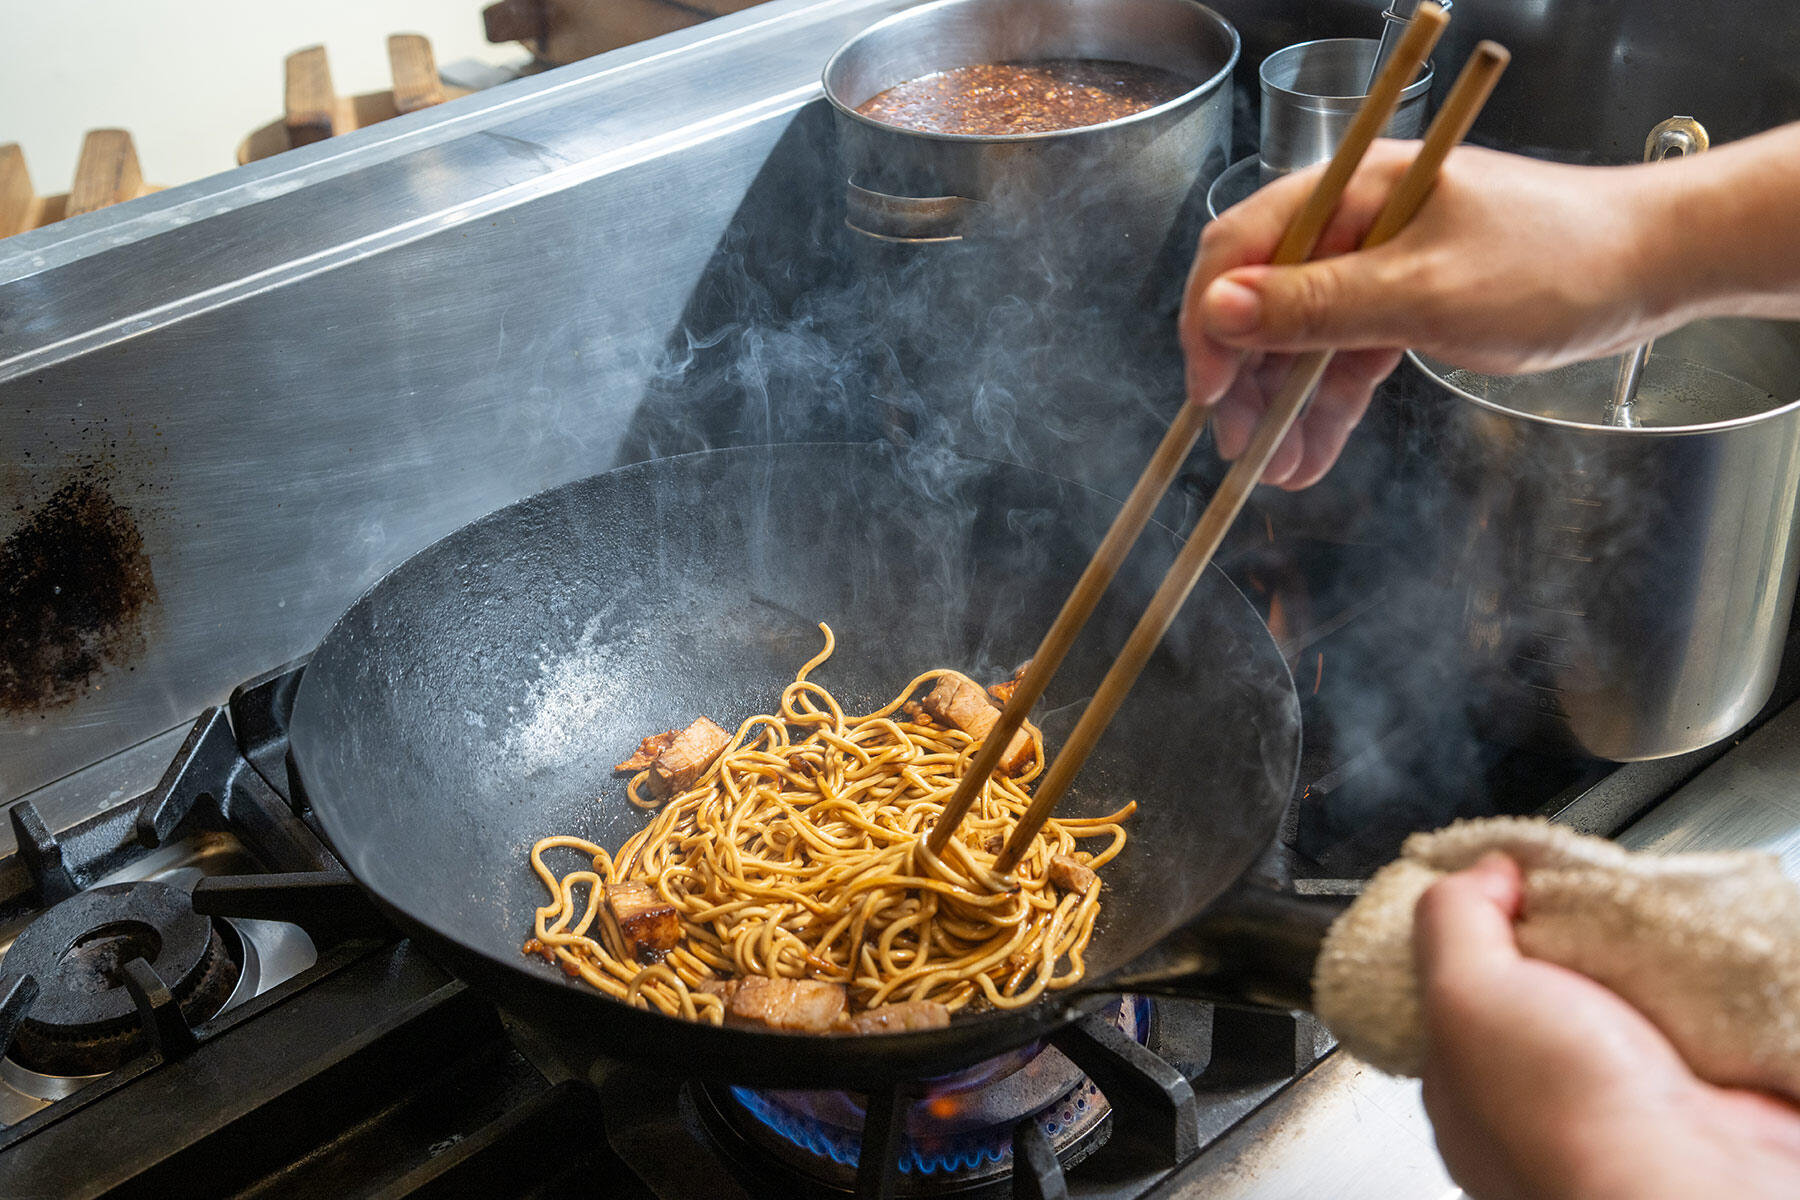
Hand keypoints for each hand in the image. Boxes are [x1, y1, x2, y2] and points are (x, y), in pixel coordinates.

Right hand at [1178, 140, 1675, 488]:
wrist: (1654, 268)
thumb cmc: (1556, 264)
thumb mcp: (1424, 293)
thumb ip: (1317, 305)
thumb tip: (1222, 311)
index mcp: (1350, 191)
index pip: (1240, 248)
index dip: (1212, 322)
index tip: (1210, 392)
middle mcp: (1354, 221)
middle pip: (1264, 299)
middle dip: (1248, 378)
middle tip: (1240, 445)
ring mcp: (1380, 262)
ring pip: (1304, 338)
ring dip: (1287, 403)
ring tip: (1278, 468)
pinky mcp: (1407, 300)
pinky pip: (1347, 355)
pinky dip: (1329, 403)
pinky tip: (1311, 452)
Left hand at [1413, 853, 1799, 1199]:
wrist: (1691, 1183)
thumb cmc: (1565, 1118)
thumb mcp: (1463, 992)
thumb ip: (1453, 920)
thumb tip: (1480, 872)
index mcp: (1468, 1082)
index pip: (1459, 985)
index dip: (1478, 927)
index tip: (1505, 881)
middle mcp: (1544, 1095)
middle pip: (1550, 983)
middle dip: (1568, 938)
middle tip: (1584, 900)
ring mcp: (1625, 1096)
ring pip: (1627, 998)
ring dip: (1641, 958)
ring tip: (1643, 925)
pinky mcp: (1702, 1092)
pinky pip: (1697, 1016)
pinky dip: (1700, 985)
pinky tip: (1693, 962)